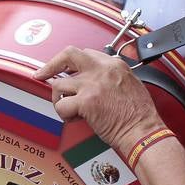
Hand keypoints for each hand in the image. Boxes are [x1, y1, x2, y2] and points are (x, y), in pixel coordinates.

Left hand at [34, 46, 163, 152]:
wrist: (143, 131)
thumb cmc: (139, 115)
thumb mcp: (131, 83)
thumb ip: (112, 76)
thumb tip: (93, 80)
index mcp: (114, 64)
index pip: (86, 54)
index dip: (72, 64)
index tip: (65, 70)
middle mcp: (101, 70)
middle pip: (68, 54)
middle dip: (51, 64)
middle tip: (42, 74)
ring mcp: (91, 84)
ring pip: (59, 85)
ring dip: (59, 99)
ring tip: (69, 108)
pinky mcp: (85, 102)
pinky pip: (61, 106)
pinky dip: (63, 114)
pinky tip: (74, 118)